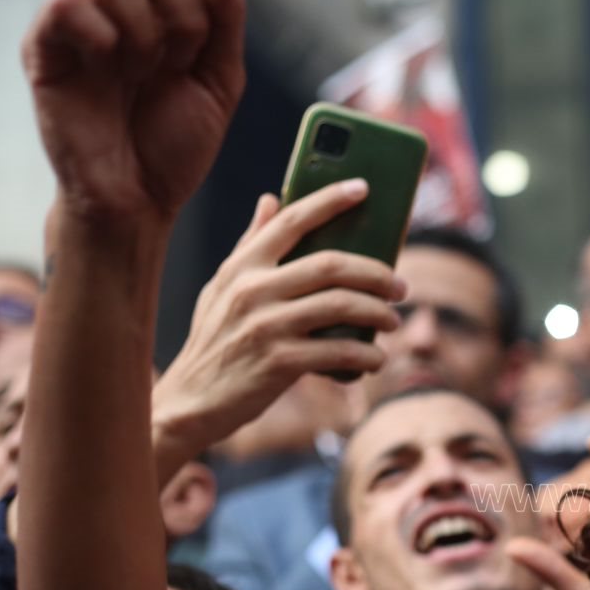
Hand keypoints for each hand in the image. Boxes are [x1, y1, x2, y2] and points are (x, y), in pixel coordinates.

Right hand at [22, 0, 246, 221]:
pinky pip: (67, 5)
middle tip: (172, 67)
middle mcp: (116, 8)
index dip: (202, 4)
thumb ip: (226, 21)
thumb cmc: (175, 144)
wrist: (139, 199)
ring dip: (144, 33)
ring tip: (140, 74)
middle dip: (181, 18)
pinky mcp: (43, 46)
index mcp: (159, 9)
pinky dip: (101, 38)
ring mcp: (78, 23)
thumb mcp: (219, 82)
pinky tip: (106, 70)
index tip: (198, 54)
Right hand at [153, 182, 405, 466]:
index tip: (362, 188)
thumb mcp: (221, 288)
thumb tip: (271, 199)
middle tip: (400, 285)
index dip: (329, 201)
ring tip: (393, 320)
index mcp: (241, 267)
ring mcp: (266, 326)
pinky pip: (339, 351)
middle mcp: (252, 290)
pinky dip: (367, 355)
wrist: (190, 401)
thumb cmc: (214, 342)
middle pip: (331, 265)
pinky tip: (377, 359)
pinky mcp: (280, 363)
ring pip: (341, 305)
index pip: (290, 221)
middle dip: (376, 273)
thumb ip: (250, 245)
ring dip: (379, 313)